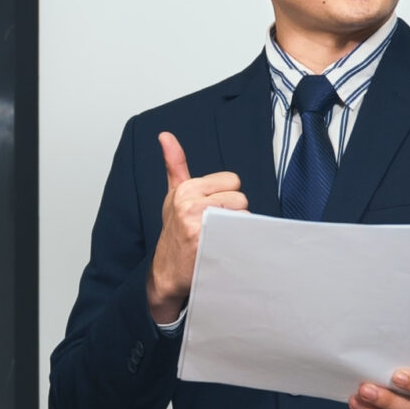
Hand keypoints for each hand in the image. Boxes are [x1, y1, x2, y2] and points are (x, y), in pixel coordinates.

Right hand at [145, 131, 246, 324]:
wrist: (166, 273)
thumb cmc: (174, 232)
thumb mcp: (173, 195)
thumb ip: (175, 164)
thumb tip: (165, 136)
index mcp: (185, 188)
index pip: (233, 181)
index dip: (227, 197)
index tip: (211, 210)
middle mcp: (190, 204)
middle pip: (241, 199)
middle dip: (234, 214)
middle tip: (216, 227)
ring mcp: (199, 224)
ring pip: (244, 217)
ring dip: (238, 230)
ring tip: (220, 238)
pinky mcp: (209, 244)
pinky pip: (241, 234)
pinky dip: (240, 242)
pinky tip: (225, 248)